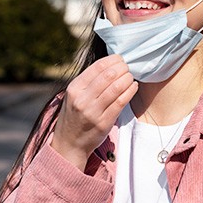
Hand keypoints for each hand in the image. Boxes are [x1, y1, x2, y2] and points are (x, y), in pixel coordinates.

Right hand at [51, 54, 137, 170]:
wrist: (69, 143)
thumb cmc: (75, 115)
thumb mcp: (74, 95)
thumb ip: (89, 81)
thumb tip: (110, 63)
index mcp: (74, 88)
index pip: (98, 66)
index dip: (113, 60)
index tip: (120, 59)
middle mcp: (82, 99)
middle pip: (108, 75)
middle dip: (122, 68)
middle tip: (128, 68)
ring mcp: (93, 111)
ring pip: (116, 87)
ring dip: (127, 79)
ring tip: (130, 77)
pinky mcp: (103, 122)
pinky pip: (121, 102)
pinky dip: (130, 91)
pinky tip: (133, 87)